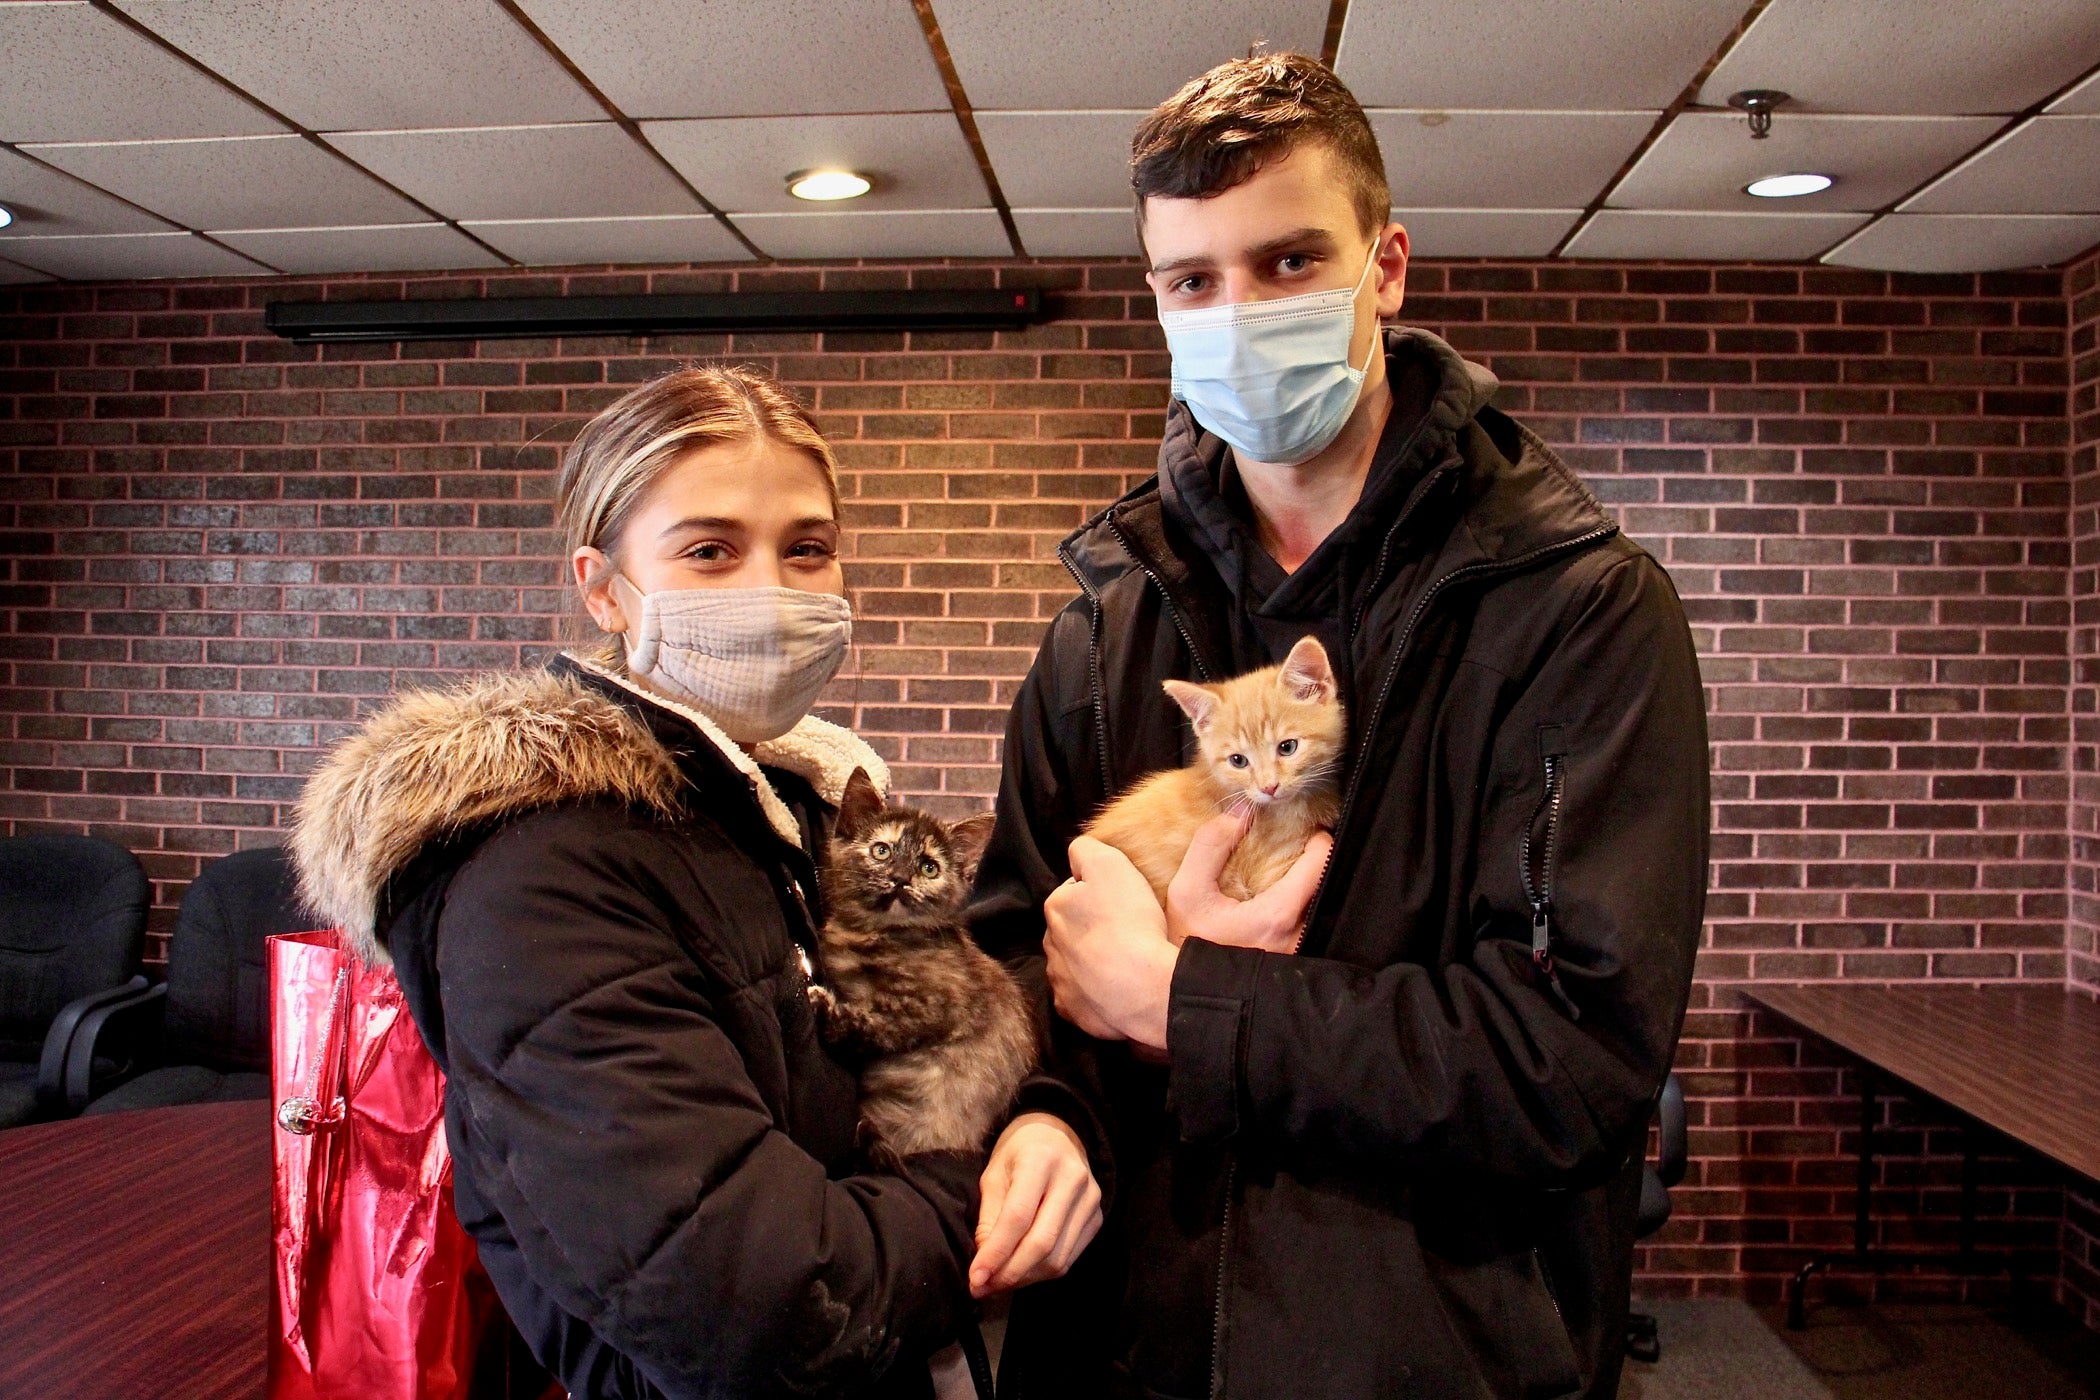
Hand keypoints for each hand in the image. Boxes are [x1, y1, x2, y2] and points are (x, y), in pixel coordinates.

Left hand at [969, 1113, 1102, 1296]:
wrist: (1057, 1136)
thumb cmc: (1018, 1154)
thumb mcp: (994, 1174)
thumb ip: (989, 1218)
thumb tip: (985, 1265)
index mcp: (1041, 1160)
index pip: (1018, 1217)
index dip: (996, 1252)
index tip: (975, 1278)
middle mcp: (1072, 1179)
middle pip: (1041, 1242)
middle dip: (1009, 1273)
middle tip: (983, 1288)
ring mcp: (1090, 1200)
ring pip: (1057, 1258)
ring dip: (1024, 1278)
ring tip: (998, 1283)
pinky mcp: (1096, 1218)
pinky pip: (1068, 1258)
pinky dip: (1041, 1273)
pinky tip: (1021, 1272)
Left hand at [1043, 837, 1178, 1049]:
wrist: (1143, 987)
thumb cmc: (1129, 922)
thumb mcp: (1111, 865)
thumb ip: (1087, 850)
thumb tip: (1077, 852)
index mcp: (1056, 907)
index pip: (1073, 892)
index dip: (1098, 893)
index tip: (1121, 901)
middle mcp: (1049, 944)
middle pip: (1071, 928)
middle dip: (1091, 928)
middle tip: (1126, 931)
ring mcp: (1059, 980)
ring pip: (1074, 963)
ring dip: (1091, 960)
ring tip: (1124, 962)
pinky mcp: (1072, 1011)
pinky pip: (1080, 996)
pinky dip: (1093, 992)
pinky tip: (1115, 989)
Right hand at [1166, 811, 1332, 954]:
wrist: (1184, 990)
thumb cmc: (1187, 943)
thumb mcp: (1187, 891)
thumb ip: (1211, 846)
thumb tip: (1239, 812)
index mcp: (1276, 917)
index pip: (1319, 867)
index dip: (1319, 842)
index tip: (1308, 831)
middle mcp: (1296, 937)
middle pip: (1324, 888)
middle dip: (1315, 864)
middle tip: (1300, 847)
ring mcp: (1298, 953)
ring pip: (1319, 910)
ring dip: (1309, 889)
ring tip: (1292, 873)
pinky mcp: (1294, 963)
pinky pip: (1310, 928)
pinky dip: (1303, 910)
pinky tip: (1283, 902)